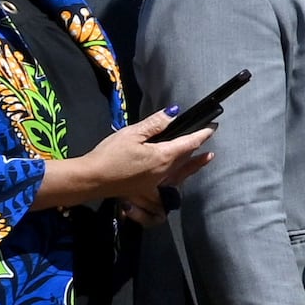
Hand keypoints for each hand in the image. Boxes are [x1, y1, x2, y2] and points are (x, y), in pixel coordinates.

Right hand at [37, 112, 214, 224]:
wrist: (91, 180)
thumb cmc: (109, 155)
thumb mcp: (131, 134)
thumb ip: (154, 124)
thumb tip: (174, 113)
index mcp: (163, 157)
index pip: (188, 143)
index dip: (202, 135)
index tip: (212, 127)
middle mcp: (165, 172)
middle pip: (186, 158)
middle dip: (199, 148)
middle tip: (209, 140)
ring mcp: (157, 184)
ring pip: (182, 173)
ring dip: (195, 165)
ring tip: (206, 158)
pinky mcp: (147, 191)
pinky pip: (170, 185)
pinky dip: (180, 179)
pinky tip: (180, 178)